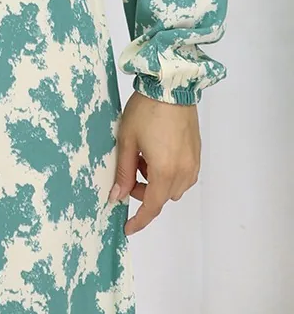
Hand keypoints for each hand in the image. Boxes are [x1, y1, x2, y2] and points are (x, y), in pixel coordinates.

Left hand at [109, 89, 200, 234]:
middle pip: (163, 197)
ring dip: (157, 182)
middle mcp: (184, 171)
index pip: (152, 206)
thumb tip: (116, 196)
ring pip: (174, 187)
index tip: (127, 228)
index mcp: (165, 171)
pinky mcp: (197, 152)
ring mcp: (193, 162)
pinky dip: (169, 172)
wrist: (171, 85)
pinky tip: (157, 152)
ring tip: (143, 157)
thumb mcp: (127, 140)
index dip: (139, 220)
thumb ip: (122, 171)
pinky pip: (184, 174)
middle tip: (129, 172)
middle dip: (144, 192)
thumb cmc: (146, 110)